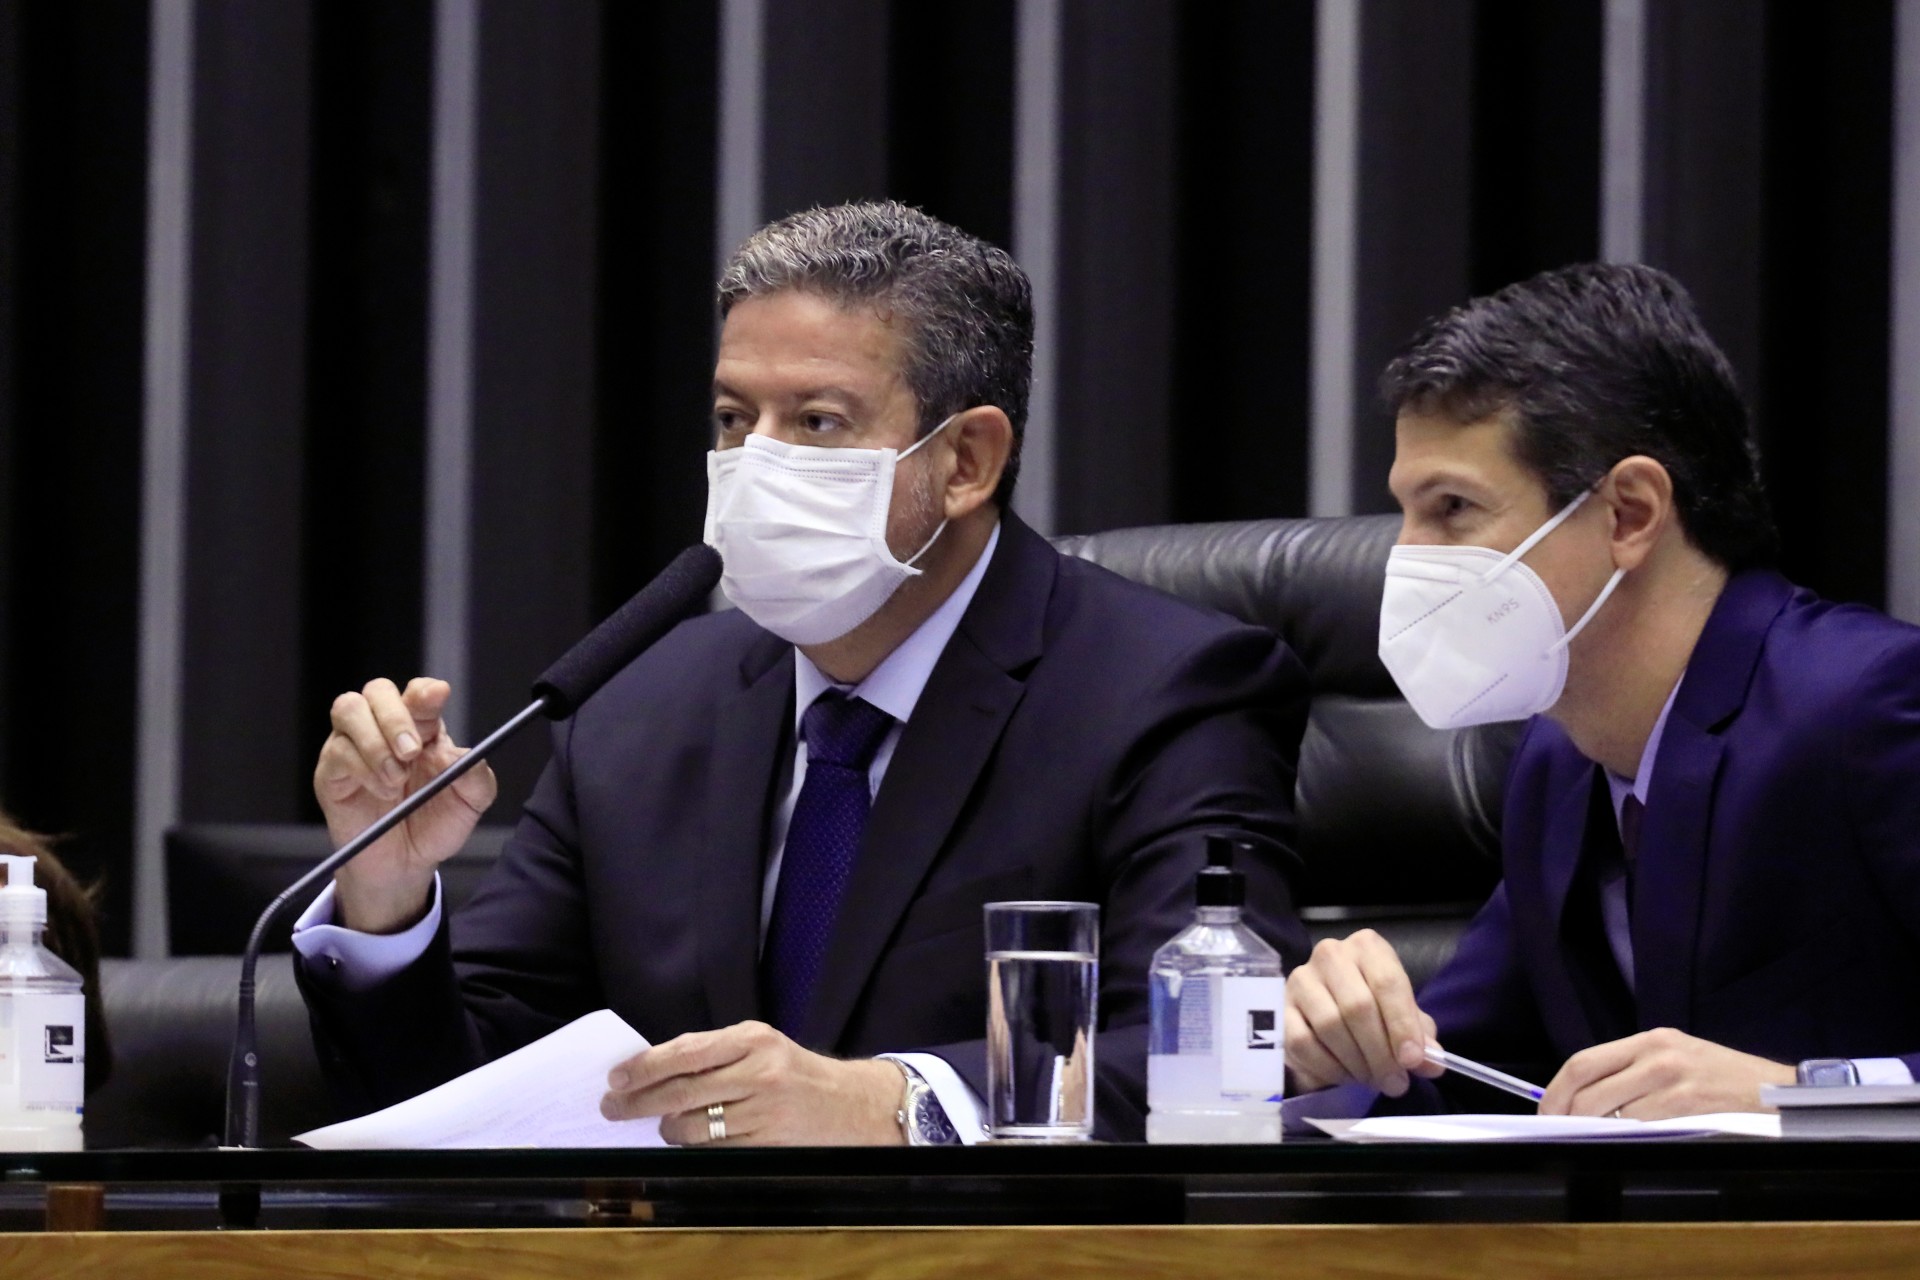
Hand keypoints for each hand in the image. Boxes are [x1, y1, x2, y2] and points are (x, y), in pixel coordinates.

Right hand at [313, 677, 496, 933]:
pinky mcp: (332, 770)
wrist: (404, 866)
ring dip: (375, 740)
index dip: (425, 691)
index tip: (438, 696)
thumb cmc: (435, 826)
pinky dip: (362, 767)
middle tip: (412, 751)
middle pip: (378, 691)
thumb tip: (460, 754)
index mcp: (423, 728)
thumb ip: (476, 777)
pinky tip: (382, 790)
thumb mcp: (469, 804)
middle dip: (395, 716)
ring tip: (396, 777)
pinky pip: (337, 750)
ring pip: (349, 709)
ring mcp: (354, 746)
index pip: (419, 694)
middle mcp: (385, 729)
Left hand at [599, 1021, 904, 1145]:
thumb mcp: (760, 1045)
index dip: (644, 1067)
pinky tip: (691, 1140)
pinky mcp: (767, 1142)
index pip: (684, 1052)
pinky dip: (694, 1146)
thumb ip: (714, 1052)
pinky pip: (714, 1149)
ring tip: (663, 1125)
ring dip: (668, 1128)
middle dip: (638, 1102)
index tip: (616, 1078)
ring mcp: (763, 1109)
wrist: (850, 1104)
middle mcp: (758, 1070)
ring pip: (693, 1125)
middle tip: (612, 1108)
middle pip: (681, 1090)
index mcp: (752, 1038)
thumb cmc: (793, 1071)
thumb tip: (652, 1070)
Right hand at [1284, 929, 1441, 1095]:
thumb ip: (1420, 1037)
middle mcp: (1331, 954)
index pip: (1387, 982)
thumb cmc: (1374, 1009)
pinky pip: (1303, 1042)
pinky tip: (1344, 1075)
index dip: (1402, 1025)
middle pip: (1357, 1006)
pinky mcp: (1279, 1008)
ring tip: (1372, 1080)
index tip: (1412, 1060)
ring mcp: (1301, 979)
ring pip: (1330, 1026)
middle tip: (1394, 1083)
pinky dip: (1328, 1067)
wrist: (1327, 1012)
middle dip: (1380, 1053)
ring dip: (1356, 1062)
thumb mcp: (1404, 1016)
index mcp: (1368, 947)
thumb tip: (1432, 1064)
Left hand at [1540, 1027, 1795, 1117]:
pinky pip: (1640, 1124)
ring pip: (1610, 1109)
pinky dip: (1625, 1136)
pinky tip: (1626, 1141)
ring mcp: (1672, 1078)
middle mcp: (1656, 1054)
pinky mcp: (1687, 1104)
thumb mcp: (1675, 1059)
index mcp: (1649, 1040)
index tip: (1547, 1111)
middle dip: (1564, 1112)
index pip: (1583, 1061)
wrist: (1775, 1091)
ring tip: (1593, 1139)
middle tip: (1558, 1131)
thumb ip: (1633, 1073)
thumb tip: (1584, 1102)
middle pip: (1587, 1084)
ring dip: (1594, 1129)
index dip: (1557, 1090)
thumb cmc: (1722, 1079)